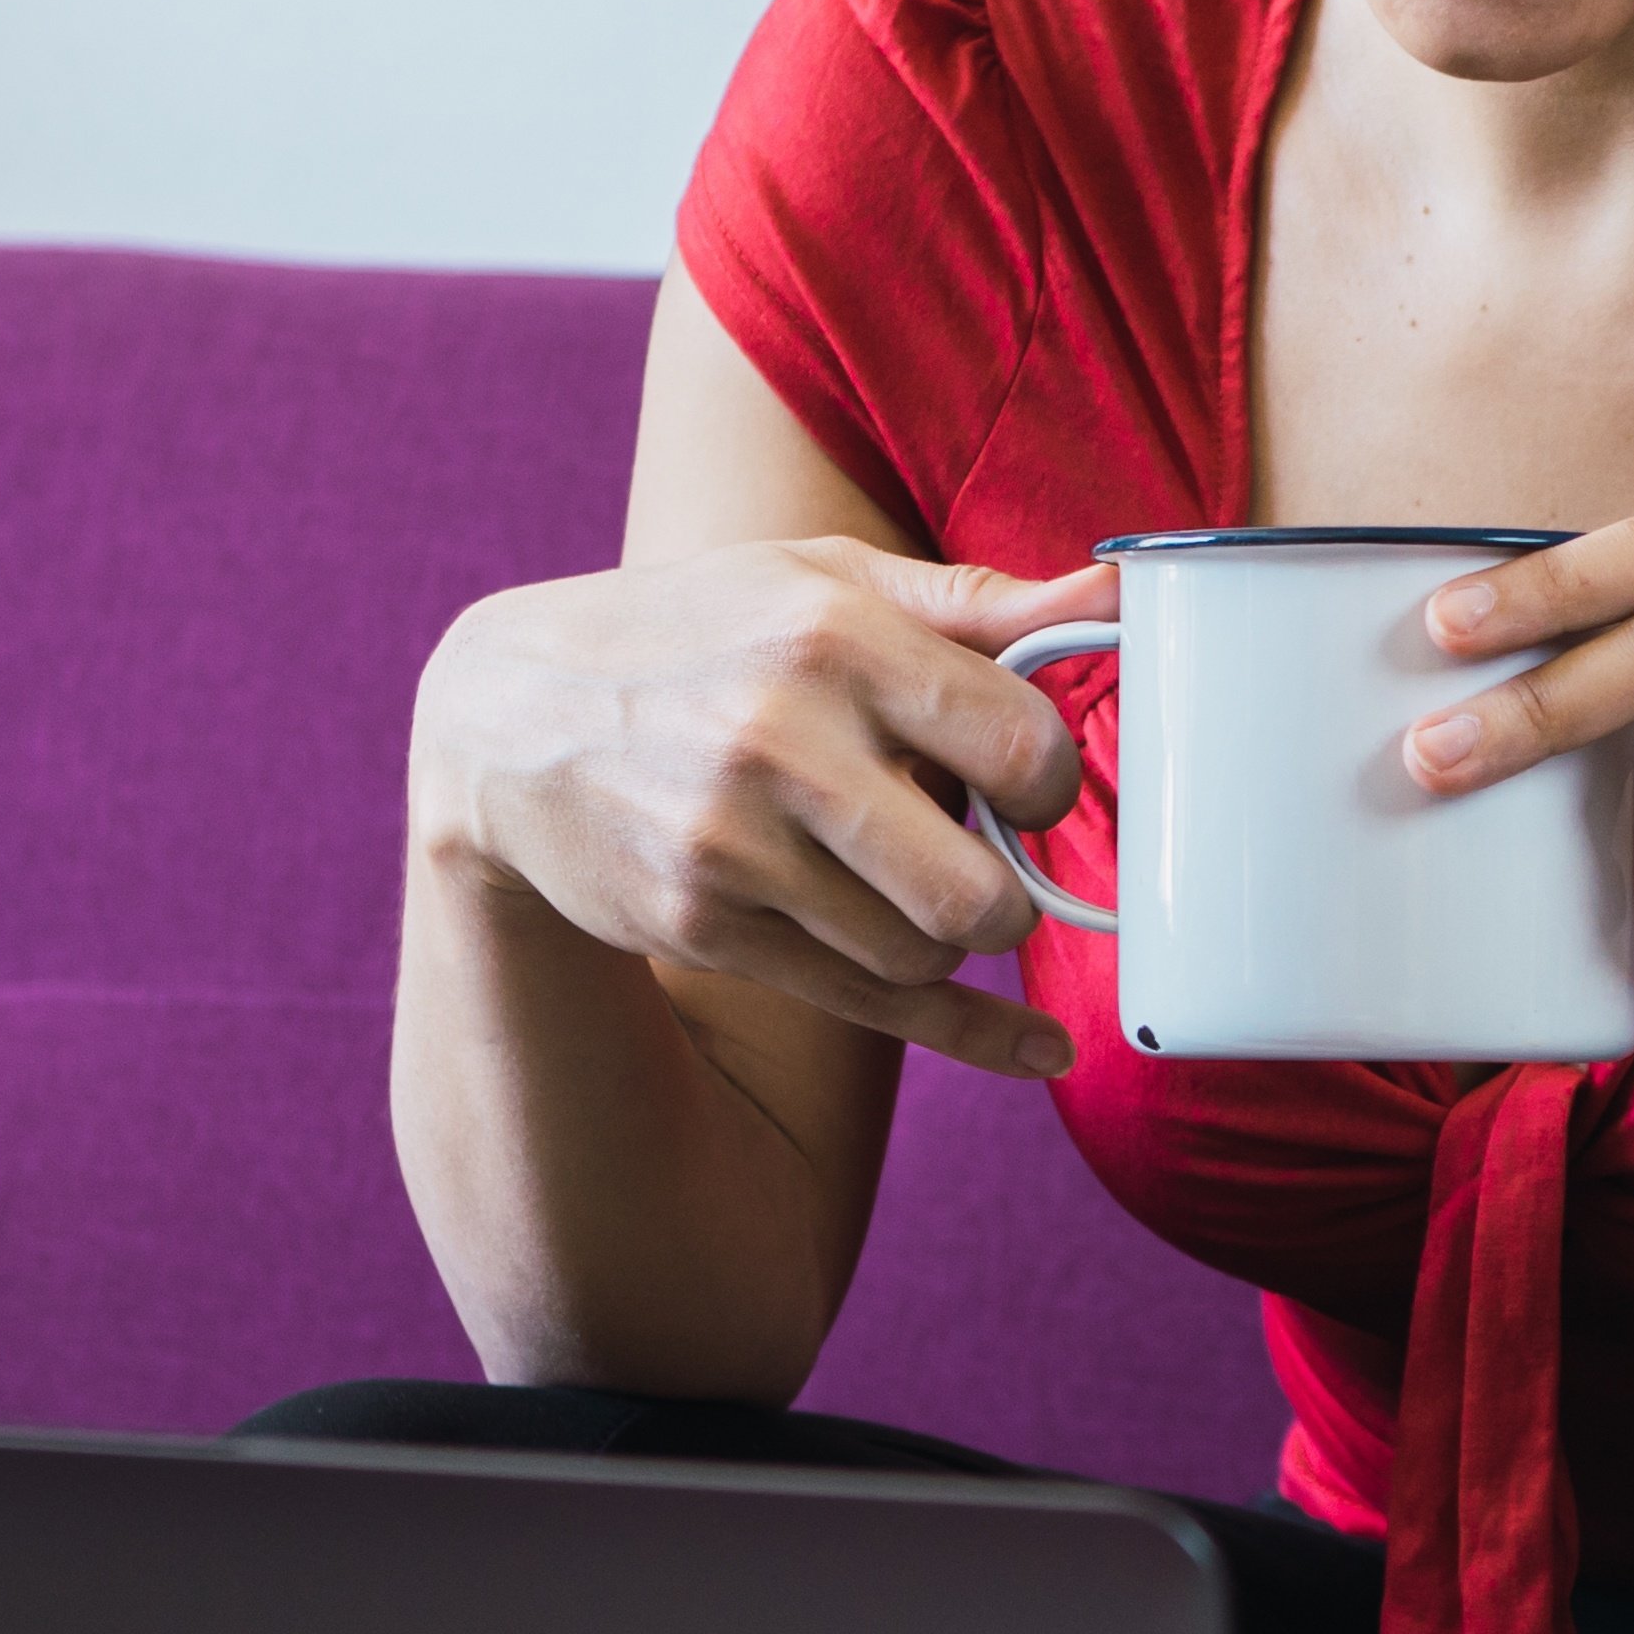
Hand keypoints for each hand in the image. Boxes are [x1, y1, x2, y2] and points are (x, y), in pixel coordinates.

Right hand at [412, 539, 1105, 1082]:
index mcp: (832, 638)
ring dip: (952, 935)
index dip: (1055, 779)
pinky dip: (969, 1032)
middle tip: (999, 863)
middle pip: (974, 892)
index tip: (1033, 782)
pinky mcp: (702, 927)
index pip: (1019, 742)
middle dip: (1018, 895)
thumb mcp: (821, 583)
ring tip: (917, 881)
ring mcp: (731, 849)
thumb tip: (1125, 588)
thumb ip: (977, 602)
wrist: (508, 722)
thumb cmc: (699, 635)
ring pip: (922, 954)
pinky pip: (870, 1007)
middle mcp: (780, 745)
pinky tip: (1036, 1050)